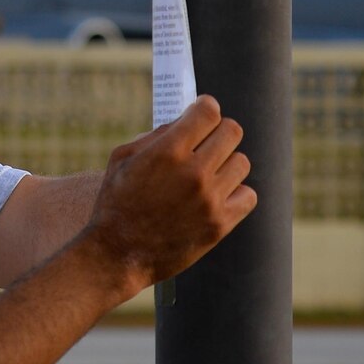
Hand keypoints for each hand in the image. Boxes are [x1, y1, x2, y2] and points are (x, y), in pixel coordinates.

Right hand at [81, 95, 255, 291]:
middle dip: (218, 132)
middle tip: (207, 143)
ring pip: (241, 162)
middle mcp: (193, 172)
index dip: (206, 108)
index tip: (202, 114)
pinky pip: (249, 195)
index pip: (209, 111)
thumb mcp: (121, 160)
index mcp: (168, 151)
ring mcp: (209, 200)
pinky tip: (218, 196)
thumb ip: (155, 135)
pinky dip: (237, 193)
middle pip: (232, 132)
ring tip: (210, 174)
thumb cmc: (114, 203)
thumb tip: (186, 120)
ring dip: (227, 164)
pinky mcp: (219, 225)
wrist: (116, 255)